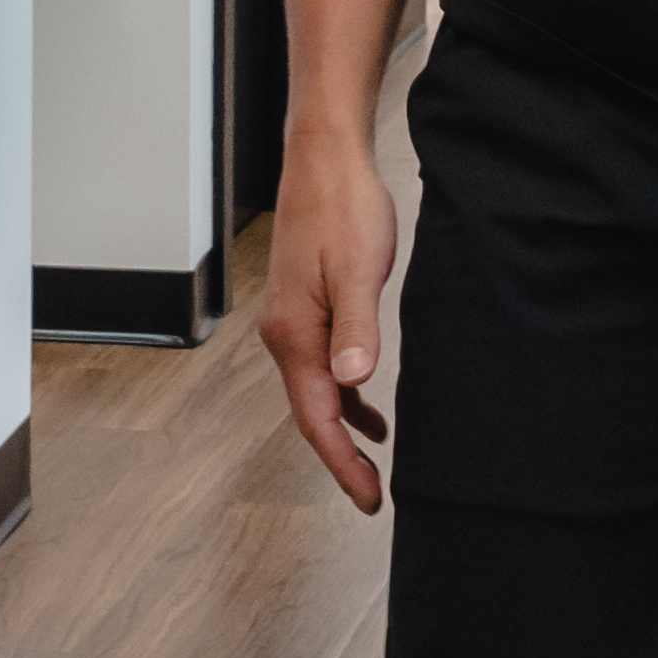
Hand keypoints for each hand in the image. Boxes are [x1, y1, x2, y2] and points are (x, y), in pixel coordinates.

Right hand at [257, 128, 402, 514]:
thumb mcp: (357, 269)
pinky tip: (367, 405)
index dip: (342, 463)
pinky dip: (342, 396)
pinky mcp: (304, 308)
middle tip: (373, 495)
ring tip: (374, 464)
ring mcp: (290, 322)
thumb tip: (353, 383)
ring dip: (341, 430)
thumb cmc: (342, 208)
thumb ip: (355, 328)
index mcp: (294, 334)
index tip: (368, 497)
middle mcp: (283, 335)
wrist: (324, 160)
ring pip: (314, 393)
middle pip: (309, 414)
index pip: (316, 418)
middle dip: (340, 457)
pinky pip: (319, 368)